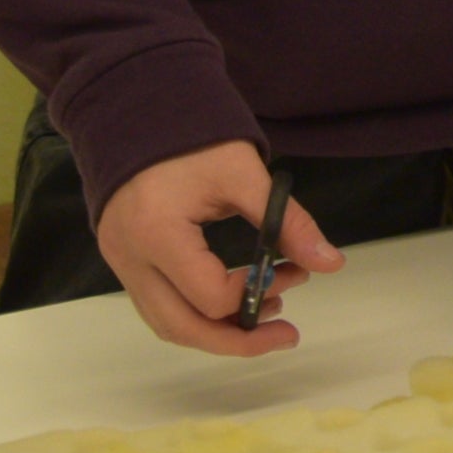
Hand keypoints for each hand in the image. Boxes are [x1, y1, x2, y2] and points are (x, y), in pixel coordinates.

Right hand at [93, 140, 338, 357]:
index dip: (255, 291)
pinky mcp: (123, 261)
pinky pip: (158, 305)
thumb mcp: (245, 174)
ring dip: (217, 332)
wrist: (136, 112)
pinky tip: (232, 301)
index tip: (290, 270)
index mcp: (156, 233)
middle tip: (286, 333)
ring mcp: (120, 263)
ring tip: (265, 314)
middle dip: (238, 340)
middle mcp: (130, 258)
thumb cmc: (191, 138)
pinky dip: (196, 313)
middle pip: (181, 327)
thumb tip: (331, 263)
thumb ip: (288, 222)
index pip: (209, 295)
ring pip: (167, 324)